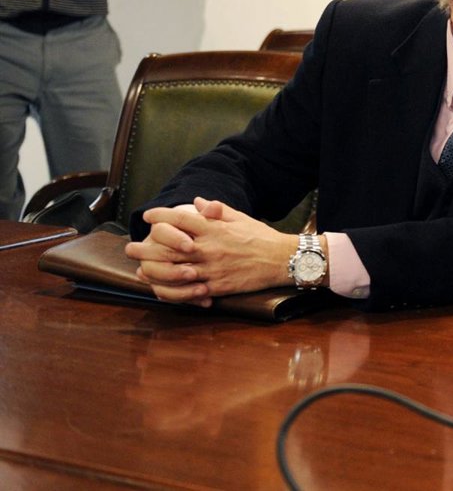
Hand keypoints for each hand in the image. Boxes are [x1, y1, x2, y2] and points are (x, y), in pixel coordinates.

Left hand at [126, 197, 296, 305]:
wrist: (281, 259)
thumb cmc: (260, 236)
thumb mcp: (239, 218)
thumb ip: (216, 210)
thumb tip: (198, 202)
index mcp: (214, 229)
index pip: (180, 219)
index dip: (160, 215)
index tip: (148, 216)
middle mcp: (209, 248)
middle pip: (169, 247)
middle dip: (146, 247)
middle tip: (130, 248)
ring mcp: (212, 269)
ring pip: (175, 271)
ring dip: (153, 270)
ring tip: (140, 269)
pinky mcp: (217, 286)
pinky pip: (189, 291)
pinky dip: (172, 291)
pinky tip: (161, 288)